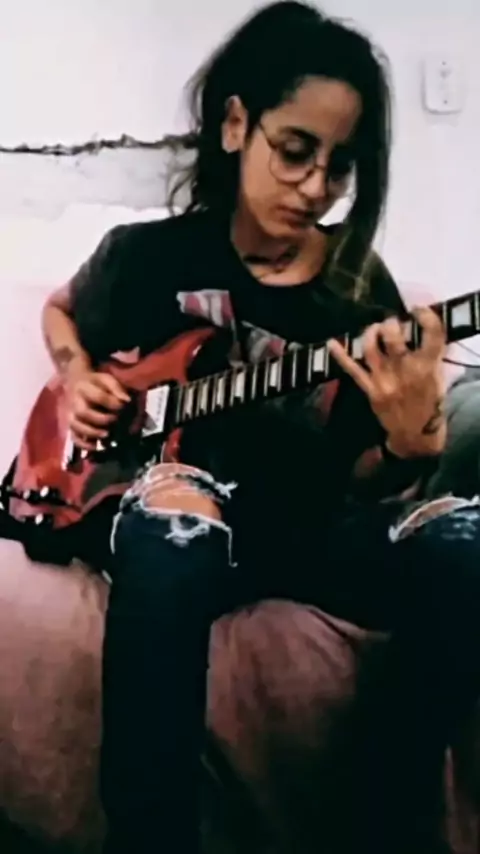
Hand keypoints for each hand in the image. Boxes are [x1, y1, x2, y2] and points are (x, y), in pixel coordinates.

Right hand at [66, 368, 129, 449]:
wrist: (74, 382)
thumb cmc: (94, 383)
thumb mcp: (106, 379)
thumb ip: (116, 388)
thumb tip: (126, 400)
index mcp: (84, 388)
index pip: (97, 396)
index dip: (111, 402)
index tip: (123, 406)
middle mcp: (74, 402)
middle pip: (83, 412)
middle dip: (100, 419)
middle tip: (114, 420)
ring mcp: (70, 415)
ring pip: (76, 426)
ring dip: (91, 432)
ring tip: (106, 435)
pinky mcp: (71, 426)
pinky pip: (73, 437)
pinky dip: (83, 444)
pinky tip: (95, 447)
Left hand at [327, 307, 445, 457]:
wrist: (415, 433)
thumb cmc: (428, 402)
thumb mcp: (437, 377)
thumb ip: (430, 354)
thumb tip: (417, 328)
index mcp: (428, 366)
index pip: (431, 333)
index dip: (425, 316)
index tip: (417, 310)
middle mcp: (405, 371)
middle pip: (393, 337)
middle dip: (390, 324)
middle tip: (391, 323)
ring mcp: (385, 380)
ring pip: (371, 348)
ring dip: (370, 333)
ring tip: (374, 329)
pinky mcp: (370, 390)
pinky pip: (353, 370)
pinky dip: (340, 356)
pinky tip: (331, 343)